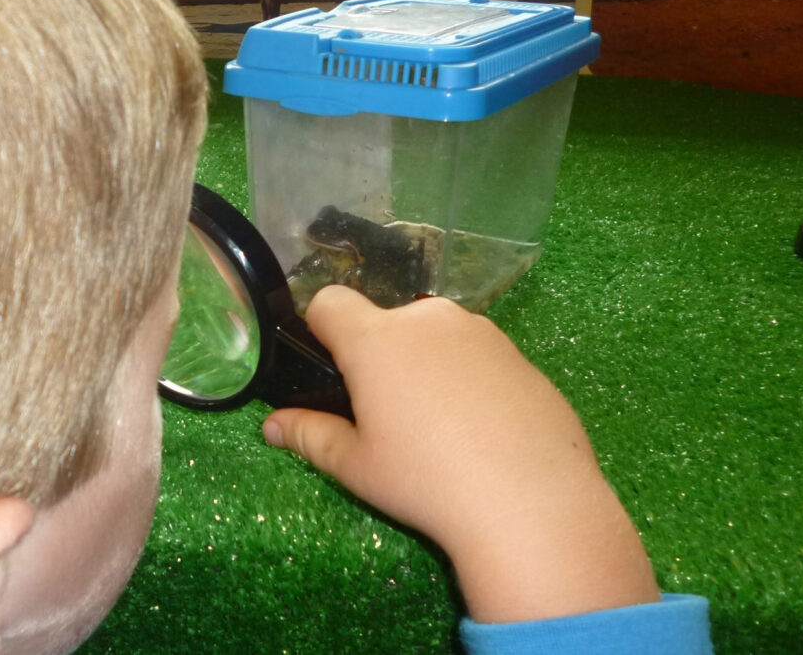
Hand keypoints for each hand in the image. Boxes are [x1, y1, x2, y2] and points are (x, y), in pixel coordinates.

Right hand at [263, 285, 659, 621]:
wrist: (530, 500)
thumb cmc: (426, 481)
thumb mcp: (356, 466)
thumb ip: (309, 436)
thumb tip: (272, 426)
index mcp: (377, 340)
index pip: (330, 302)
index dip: (322, 329)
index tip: (332, 368)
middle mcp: (428, 319)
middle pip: (387, 321)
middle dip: (380, 354)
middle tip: (389, 412)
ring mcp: (480, 331)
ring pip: (435, 336)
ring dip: (426, 362)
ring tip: (440, 425)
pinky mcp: (518, 352)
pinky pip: (476, 354)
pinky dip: (469, 377)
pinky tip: (482, 428)